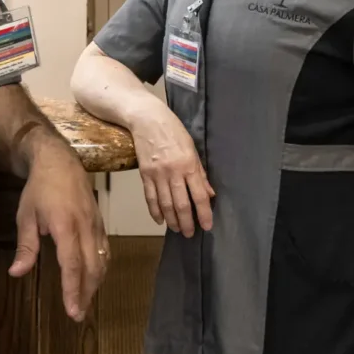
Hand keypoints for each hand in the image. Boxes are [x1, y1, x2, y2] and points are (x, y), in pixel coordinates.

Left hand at [10, 142, 108, 321]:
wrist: (60, 161)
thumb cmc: (39, 188)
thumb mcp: (26, 215)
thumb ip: (25, 246)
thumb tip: (16, 273)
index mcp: (65, 225)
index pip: (72, 264)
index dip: (73, 289)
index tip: (72, 310)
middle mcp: (85, 227)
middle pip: (92, 267)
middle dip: (86, 293)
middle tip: (78, 315)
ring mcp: (96, 224)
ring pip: (102, 260)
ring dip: (95, 283)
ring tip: (85, 301)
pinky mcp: (100, 222)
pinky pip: (105, 249)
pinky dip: (102, 267)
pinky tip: (95, 278)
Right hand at [130, 103, 213, 236]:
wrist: (147, 119)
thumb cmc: (173, 131)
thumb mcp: (192, 148)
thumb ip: (200, 172)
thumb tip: (209, 193)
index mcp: (189, 165)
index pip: (199, 195)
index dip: (204, 213)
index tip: (207, 226)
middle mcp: (173, 172)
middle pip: (181, 204)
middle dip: (187, 222)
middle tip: (190, 233)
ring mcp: (157, 174)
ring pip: (165, 204)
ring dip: (172, 220)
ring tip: (177, 229)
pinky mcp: (144, 174)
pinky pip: (150, 197)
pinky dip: (155, 211)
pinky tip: (160, 220)